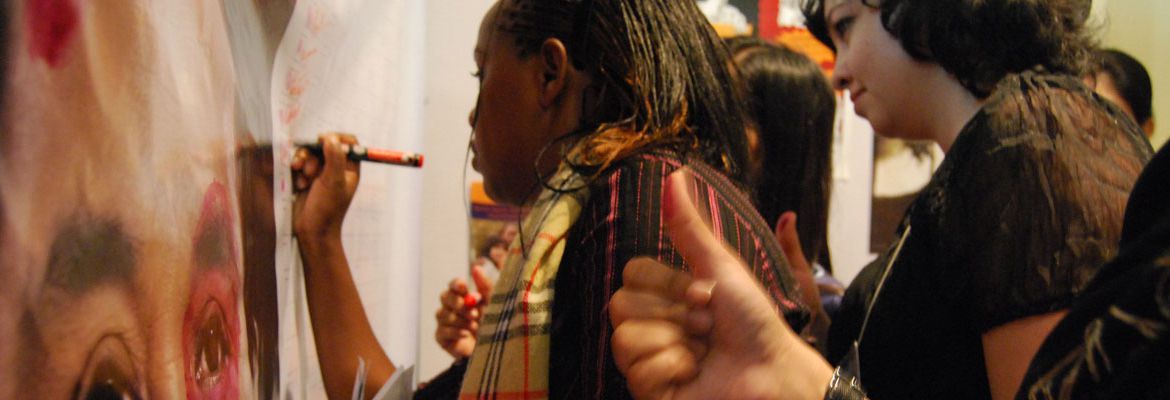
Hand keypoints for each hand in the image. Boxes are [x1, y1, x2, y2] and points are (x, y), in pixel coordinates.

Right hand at [292, 133, 359, 240]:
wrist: (312, 231)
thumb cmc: (327, 210)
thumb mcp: (334, 182)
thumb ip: (334, 158)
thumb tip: (331, 137)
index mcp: (350, 168)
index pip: (348, 143)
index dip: (336, 138)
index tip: (323, 141)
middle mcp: (337, 169)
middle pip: (324, 145)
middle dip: (313, 154)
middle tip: (310, 170)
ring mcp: (321, 173)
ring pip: (309, 154)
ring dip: (303, 163)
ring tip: (303, 179)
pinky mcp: (306, 179)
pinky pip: (300, 165)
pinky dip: (297, 172)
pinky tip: (299, 186)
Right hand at [435, 265, 493, 358]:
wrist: (491, 349)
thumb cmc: (492, 323)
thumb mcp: (492, 304)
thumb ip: (485, 286)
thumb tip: (476, 267)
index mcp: (463, 295)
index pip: (454, 285)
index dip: (457, 284)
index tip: (464, 287)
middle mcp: (450, 306)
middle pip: (445, 297)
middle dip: (459, 304)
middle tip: (475, 313)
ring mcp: (444, 321)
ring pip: (444, 314)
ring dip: (461, 321)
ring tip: (475, 326)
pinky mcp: (441, 336)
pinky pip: (443, 330)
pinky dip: (456, 332)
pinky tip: (466, 334)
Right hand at [609, 171, 832, 399]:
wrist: (773, 371)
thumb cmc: (754, 322)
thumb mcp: (721, 267)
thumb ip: (690, 226)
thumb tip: (673, 174)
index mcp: (663, 295)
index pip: (631, 273)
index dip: (669, 283)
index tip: (706, 294)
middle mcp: (650, 326)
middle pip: (619, 304)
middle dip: (674, 314)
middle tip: (706, 325)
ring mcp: (647, 360)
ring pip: (624, 339)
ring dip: (676, 344)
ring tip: (703, 353)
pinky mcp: (649, 391)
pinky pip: (638, 372)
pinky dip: (674, 371)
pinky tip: (695, 376)